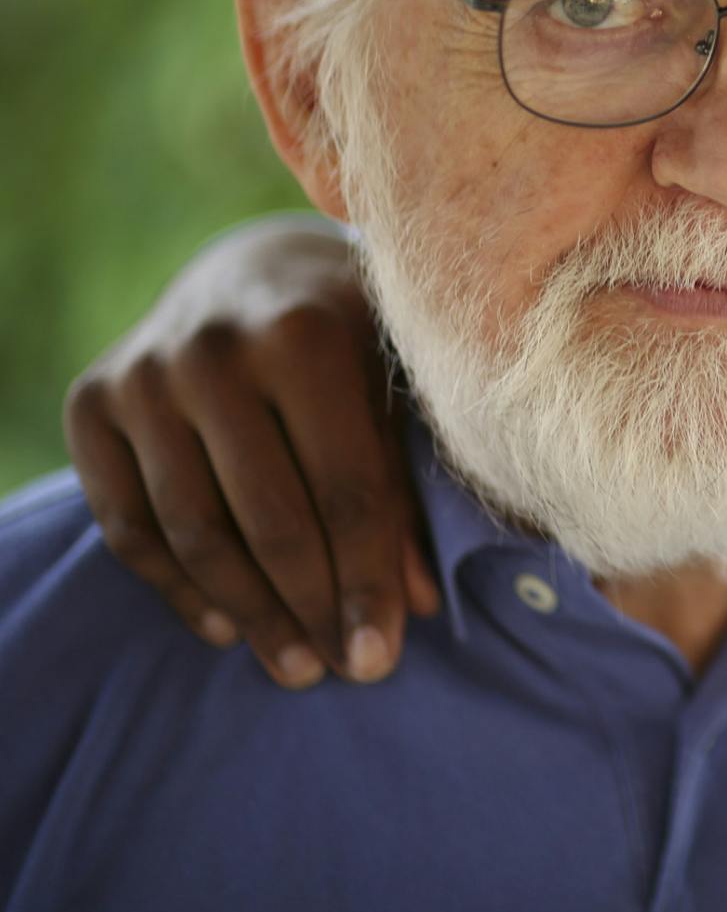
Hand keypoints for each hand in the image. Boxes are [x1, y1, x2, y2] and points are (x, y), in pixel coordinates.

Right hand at [61, 214, 439, 687]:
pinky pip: (130, 524)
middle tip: (340, 671)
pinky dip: (178, 587)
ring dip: (249, 613)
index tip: (383, 658)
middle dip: (312, 608)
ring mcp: (144, 375)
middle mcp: (215, 350)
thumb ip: (410, 487)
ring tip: (295, 665)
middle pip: (269, 519)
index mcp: (309, 333)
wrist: (257, 268)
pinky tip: (227, 628)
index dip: (367, 583)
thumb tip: (421, 606)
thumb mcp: (400, 390)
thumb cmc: (355, 337)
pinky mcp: (92, 401)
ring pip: (196, 531)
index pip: (346, 489)